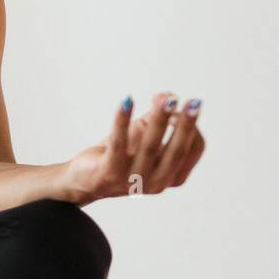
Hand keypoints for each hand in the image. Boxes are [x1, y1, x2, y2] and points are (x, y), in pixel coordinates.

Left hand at [63, 92, 204, 204]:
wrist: (85, 179)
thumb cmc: (120, 155)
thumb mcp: (144, 134)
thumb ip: (159, 115)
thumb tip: (169, 96)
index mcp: (173, 176)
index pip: (193, 149)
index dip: (191, 126)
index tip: (184, 103)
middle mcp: (157, 183)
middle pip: (177, 151)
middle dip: (186, 125)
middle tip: (193, 102)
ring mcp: (133, 181)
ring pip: (150, 147)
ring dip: (159, 120)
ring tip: (163, 99)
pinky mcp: (109, 174)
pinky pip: (118, 143)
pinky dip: (122, 121)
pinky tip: (126, 102)